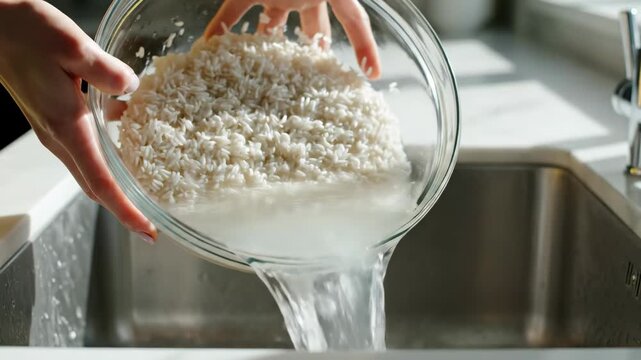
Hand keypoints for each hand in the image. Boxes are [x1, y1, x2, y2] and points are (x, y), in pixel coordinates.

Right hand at [0, 0, 156, 241]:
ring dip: (119, 185)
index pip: (101, 181)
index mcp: (67, 126)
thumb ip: (106, 71)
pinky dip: (111, 156)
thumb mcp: (72, 46)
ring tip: (151, 187)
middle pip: (96, 187)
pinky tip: (133, 133)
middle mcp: (60, 137)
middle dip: (125, 208)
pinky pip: (88, 151)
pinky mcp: (56, 122)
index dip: (126, 210)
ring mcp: (56, 132)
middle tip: (153, 222)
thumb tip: (133, 88)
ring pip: (92, 171)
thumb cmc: (25, 34)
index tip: (147, 230)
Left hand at [204, 0, 380, 78]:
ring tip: (260, 72)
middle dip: (313, 48)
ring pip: (273, 24)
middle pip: (313, 27)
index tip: (373, 72)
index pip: (354, 20)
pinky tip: (212, 45)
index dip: (365, 45)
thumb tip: (392, 7)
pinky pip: (234, 10)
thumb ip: (345, 2)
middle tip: (313, 73)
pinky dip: (221, 27)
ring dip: (267, 44)